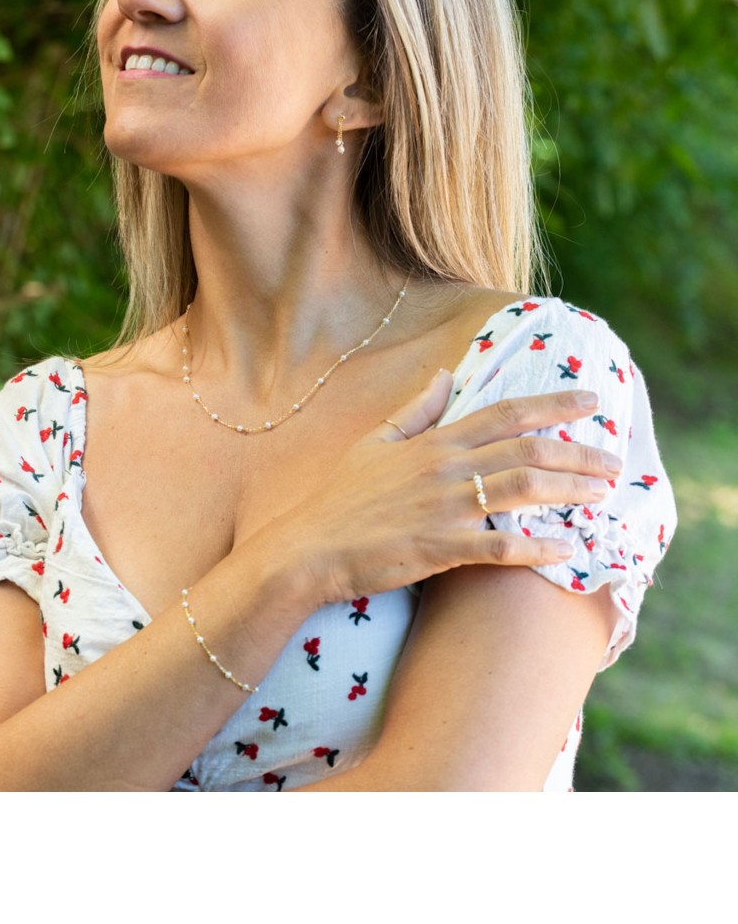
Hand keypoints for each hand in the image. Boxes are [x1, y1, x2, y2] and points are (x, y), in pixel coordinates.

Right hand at [272, 370, 620, 607]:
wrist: (309, 547)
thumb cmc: (340, 497)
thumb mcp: (375, 441)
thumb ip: (417, 409)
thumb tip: (448, 375)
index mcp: (434, 441)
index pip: (505, 413)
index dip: (552, 403)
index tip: (590, 399)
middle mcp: (446, 468)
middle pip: (527, 450)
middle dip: (579, 452)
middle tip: (614, 460)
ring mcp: (445, 508)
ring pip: (523, 490)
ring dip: (570, 491)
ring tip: (602, 495)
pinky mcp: (440, 549)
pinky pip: (501, 546)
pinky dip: (538, 547)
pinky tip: (567, 549)